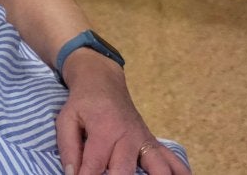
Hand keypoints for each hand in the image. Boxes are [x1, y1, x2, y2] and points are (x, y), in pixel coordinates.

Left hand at [56, 52, 190, 174]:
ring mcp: (144, 140)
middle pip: (125, 171)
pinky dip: (179, 170)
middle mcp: (128, 136)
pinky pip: (172, 159)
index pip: (94, 166)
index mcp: (104, 129)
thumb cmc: (83, 103)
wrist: (102, 80)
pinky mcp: (152, 142)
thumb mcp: (66, 119)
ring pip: (157, 168)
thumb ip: (68, 149)